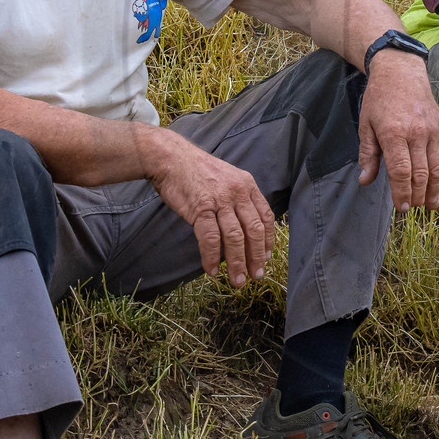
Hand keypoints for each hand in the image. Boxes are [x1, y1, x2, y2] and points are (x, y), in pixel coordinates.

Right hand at [144, 130, 275, 286]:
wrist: (170, 157)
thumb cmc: (197, 170)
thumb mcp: (227, 178)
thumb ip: (238, 198)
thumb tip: (245, 226)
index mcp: (247, 185)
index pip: (266, 217)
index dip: (268, 240)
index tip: (267, 257)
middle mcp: (238, 193)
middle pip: (254, 230)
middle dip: (257, 257)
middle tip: (256, 276)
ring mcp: (220, 200)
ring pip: (235, 237)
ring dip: (237, 263)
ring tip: (237, 281)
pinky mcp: (201, 208)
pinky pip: (211, 238)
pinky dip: (212, 257)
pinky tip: (211, 270)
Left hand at [358, 50, 438, 210]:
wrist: (401, 73)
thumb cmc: (379, 99)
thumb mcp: (366, 125)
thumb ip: (368, 155)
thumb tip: (365, 181)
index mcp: (393, 132)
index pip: (401, 170)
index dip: (402, 192)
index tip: (402, 208)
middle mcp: (416, 133)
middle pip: (421, 173)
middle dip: (418, 195)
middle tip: (414, 208)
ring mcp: (432, 131)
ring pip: (437, 168)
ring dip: (435, 190)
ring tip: (431, 205)